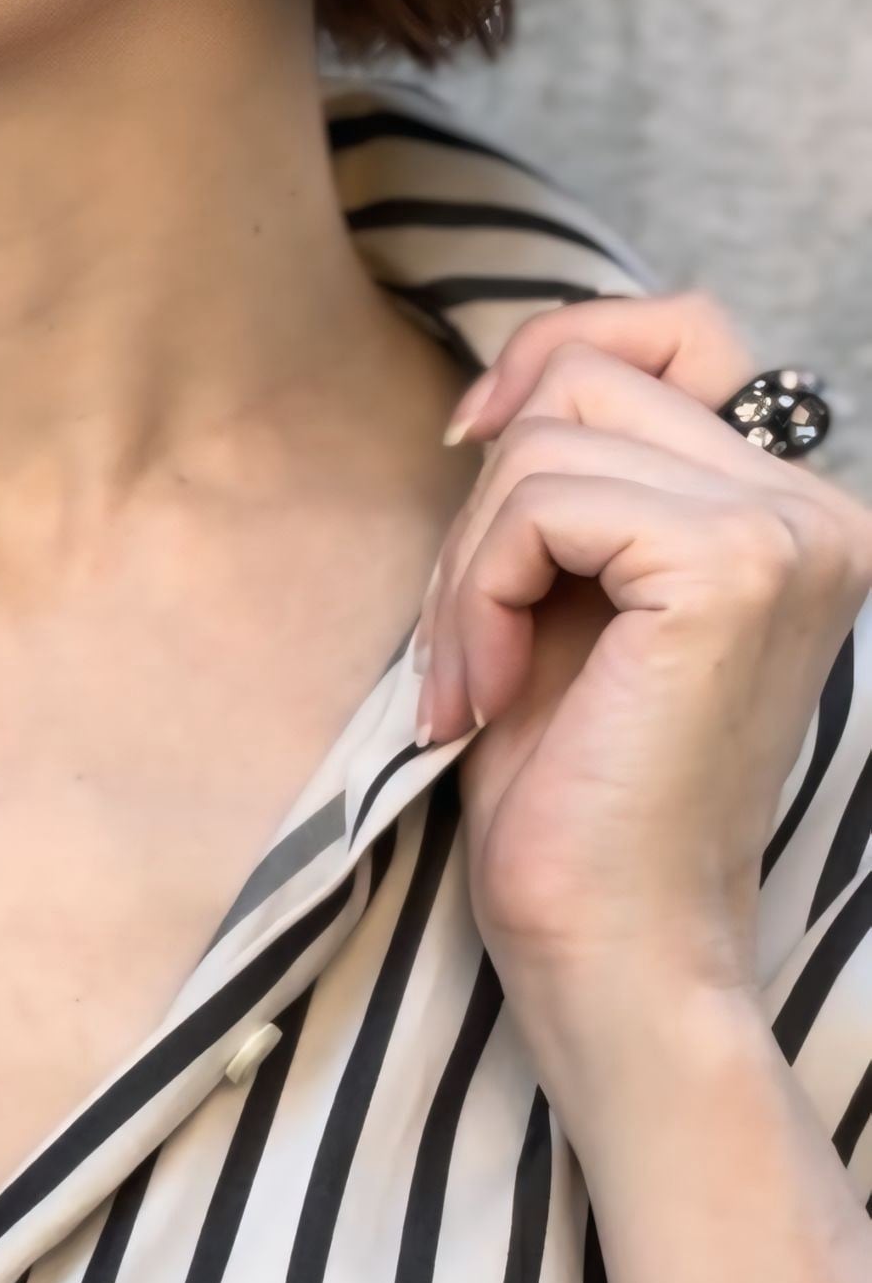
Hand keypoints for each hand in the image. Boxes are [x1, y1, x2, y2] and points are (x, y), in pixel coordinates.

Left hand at [414, 295, 871, 1028]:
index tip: (466, 449)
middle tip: (465, 638)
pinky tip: (480, 697)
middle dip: (486, 498)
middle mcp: (815, 509)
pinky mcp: (730, 569)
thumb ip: (572, 480)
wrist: (612, 954)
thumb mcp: (566, 595)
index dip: (550, 357)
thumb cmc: (574, 798)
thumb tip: (514, 378)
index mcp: (790, 512)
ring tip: (469, 682)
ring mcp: (786, 533)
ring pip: (549, 436)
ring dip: (469, 563)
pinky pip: (543, 502)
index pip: (676, 328)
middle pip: (587, 373)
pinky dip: (477, 594)